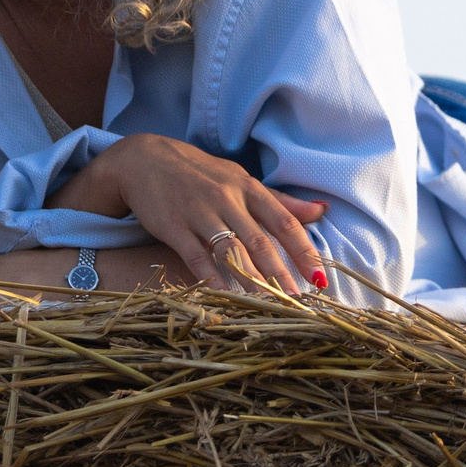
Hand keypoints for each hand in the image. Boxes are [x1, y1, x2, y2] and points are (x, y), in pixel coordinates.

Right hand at [49, 134, 328, 294]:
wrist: (145, 159)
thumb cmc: (200, 173)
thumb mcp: (240, 179)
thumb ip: (279, 200)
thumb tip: (320, 210)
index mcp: (248, 187)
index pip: (284, 221)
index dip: (304, 250)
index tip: (321, 277)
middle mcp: (227, 199)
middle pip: (260, 240)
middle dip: (281, 273)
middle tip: (298, 302)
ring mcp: (200, 213)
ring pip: (231, 250)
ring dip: (251, 280)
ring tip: (268, 306)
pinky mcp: (173, 227)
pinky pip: (196, 256)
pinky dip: (211, 278)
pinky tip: (225, 298)